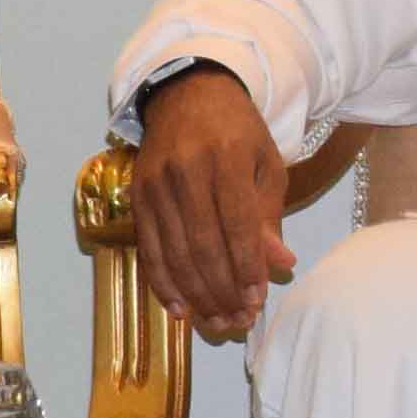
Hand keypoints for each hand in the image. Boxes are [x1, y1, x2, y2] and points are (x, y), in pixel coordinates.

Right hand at [124, 65, 293, 341]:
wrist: (187, 94)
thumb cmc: (237, 132)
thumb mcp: (266, 165)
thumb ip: (268, 216)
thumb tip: (280, 264)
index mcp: (225, 157)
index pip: (236, 224)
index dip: (246, 267)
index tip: (257, 300)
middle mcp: (184, 170)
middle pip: (201, 244)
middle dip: (221, 290)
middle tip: (238, 321)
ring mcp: (154, 184)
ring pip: (173, 252)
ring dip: (195, 294)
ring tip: (216, 323)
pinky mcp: (136, 196)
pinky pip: (148, 247)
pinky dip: (162, 282)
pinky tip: (179, 308)